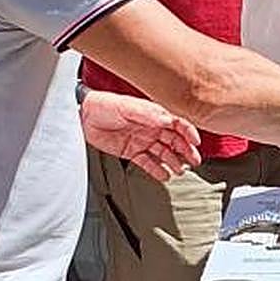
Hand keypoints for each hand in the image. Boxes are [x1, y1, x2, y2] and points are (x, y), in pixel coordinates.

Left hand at [80, 89, 201, 182]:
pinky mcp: (132, 152)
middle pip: (175, 140)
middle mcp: (151, 128)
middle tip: (194, 161)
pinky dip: (157, 170)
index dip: (188, 132)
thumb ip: (147, 114)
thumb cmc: (104, 105)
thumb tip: (166, 120)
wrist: (83, 116)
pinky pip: (148, 163)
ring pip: (164, 153)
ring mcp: (142, 141)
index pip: (177, 123)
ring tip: (179, 170)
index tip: (196, 142)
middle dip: (186, 151)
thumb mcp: (127, 106)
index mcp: (153, 114)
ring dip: (174, 162)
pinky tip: (164, 175)